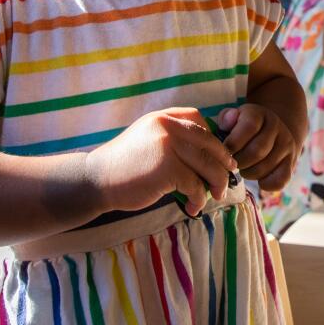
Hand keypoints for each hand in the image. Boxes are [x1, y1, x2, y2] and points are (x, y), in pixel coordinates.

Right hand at [85, 107, 234, 215]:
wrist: (96, 180)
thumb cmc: (124, 165)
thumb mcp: (148, 138)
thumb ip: (172, 138)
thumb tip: (207, 154)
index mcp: (164, 117)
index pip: (198, 120)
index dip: (212, 139)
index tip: (219, 156)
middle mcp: (168, 126)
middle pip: (210, 144)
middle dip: (223, 164)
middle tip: (227, 179)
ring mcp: (168, 145)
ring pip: (208, 166)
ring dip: (215, 184)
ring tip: (214, 196)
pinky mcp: (167, 169)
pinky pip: (195, 185)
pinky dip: (198, 198)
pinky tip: (193, 207)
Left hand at [216, 104, 298, 190]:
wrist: (274, 133)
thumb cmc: (245, 129)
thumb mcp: (235, 118)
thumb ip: (226, 118)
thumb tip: (226, 123)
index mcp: (260, 114)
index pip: (249, 127)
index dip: (233, 142)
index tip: (224, 151)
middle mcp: (277, 127)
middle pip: (256, 151)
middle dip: (239, 161)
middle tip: (233, 162)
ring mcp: (286, 145)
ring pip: (264, 167)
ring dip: (249, 173)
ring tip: (244, 168)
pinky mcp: (291, 162)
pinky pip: (280, 180)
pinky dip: (266, 184)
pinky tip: (259, 181)